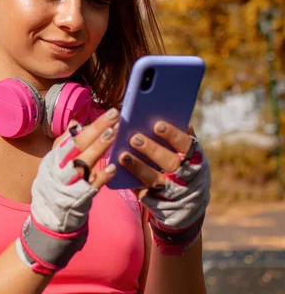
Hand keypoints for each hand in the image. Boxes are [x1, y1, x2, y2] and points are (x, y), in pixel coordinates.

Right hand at [16, 108, 118, 274]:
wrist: (49, 220)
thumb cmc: (55, 187)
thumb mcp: (54, 164)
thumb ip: (65, 144)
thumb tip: (76, 124)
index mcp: (55, 158)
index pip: (71, 138)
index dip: (89, 125)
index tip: (106, 113)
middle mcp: (59, 168)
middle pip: (77, 145)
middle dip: (97, 128)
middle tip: (114, 115)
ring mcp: (68, 183)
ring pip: (83, 161)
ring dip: (98, 147)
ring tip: (113, 133)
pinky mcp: (78, 198)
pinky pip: (90, 186)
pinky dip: (100, 176)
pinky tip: (112, 166)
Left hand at [118, 122, 210, 254]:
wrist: (187, 205)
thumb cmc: (183, 167)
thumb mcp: (188, 154)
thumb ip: (178, 137)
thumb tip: (161, 111)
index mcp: (195, 158)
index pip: (187, 144)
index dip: (173, 135)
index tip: (157, 125)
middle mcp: (186, 176)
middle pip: (170, 162)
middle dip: (152, 150)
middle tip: (135, 138)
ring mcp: (172, 191)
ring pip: (154, 179)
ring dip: (138, 166)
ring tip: (123, 155)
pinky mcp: (157, 202)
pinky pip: (144, 193)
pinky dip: (132, 182)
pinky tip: (119, 172)